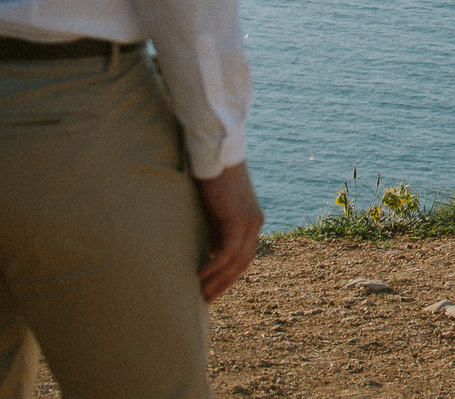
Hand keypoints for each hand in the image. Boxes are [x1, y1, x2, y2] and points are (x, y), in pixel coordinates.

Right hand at [196, 162, 263, 302]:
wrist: (216, 154)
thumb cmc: (212, 180)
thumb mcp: (215, 212)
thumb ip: (216, 231)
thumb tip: (209, 255)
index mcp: (252, 221)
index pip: (244, 256)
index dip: (230, 276)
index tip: (214, 290)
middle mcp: (255, 223)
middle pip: (243, 263)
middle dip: (225, 283)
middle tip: (207, 299)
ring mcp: (250, 221)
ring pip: (237, 261)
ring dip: (219, 280)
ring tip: (201, 294)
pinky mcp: (238, 219)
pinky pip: (227, 252)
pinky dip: (214, 266)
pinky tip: (199, 275)